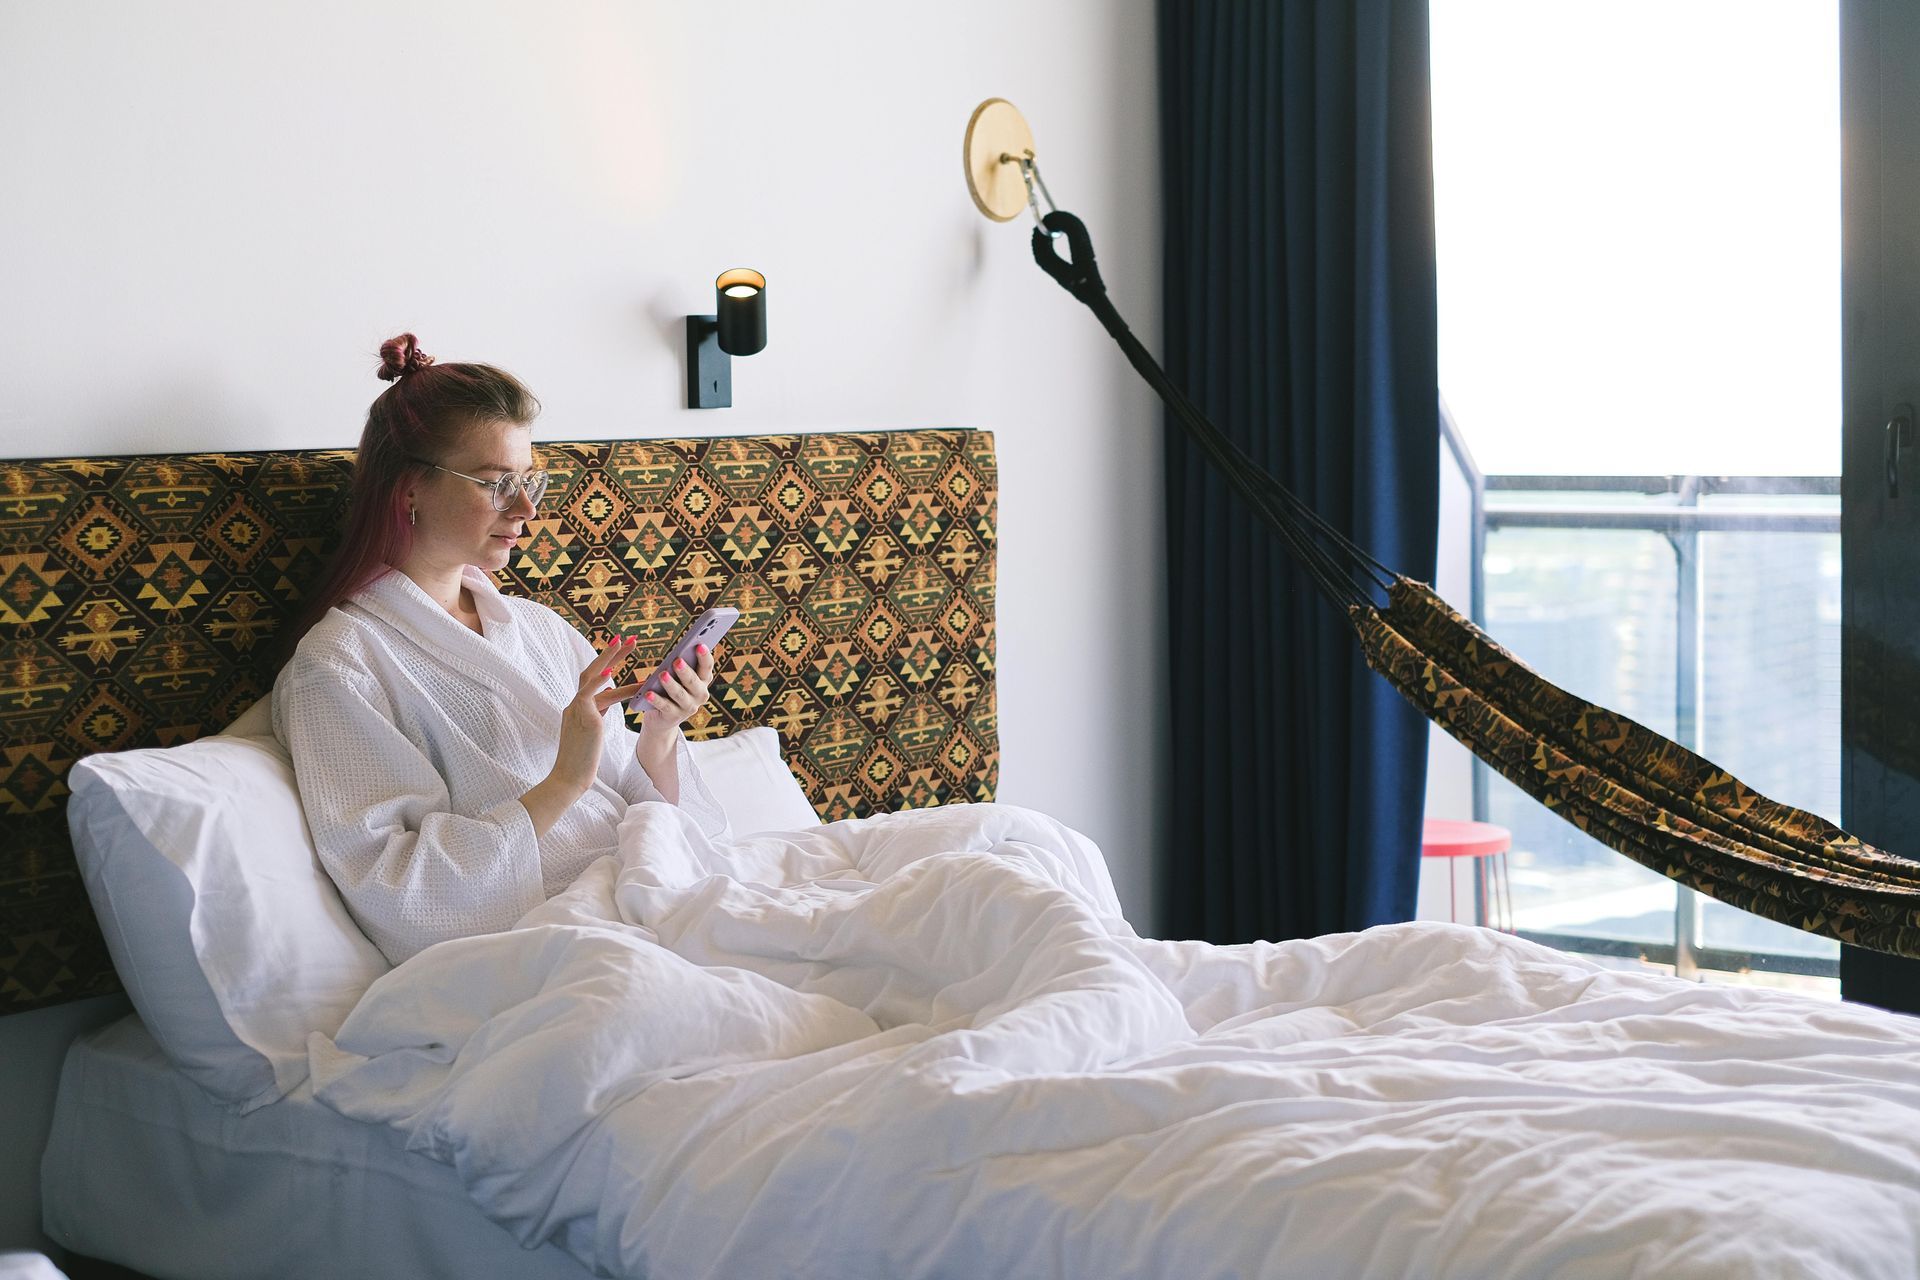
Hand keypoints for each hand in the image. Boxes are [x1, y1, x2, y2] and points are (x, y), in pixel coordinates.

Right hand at [523, 637, 642, 833]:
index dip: (606, 664)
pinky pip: (589, 694)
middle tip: (628, 638)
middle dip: (611, 654)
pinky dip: (599, 681)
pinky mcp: (582, 718)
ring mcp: (577, 709)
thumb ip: (596, 717)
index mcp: (578, 707)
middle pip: (592, 671)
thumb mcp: (591, 733)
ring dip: (610, 658)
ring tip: (627, 644)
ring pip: (592, 677)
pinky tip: (611, 671)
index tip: (620, 650)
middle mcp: (576, 704)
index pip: (593, 679)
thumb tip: (605, 707)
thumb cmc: (582, 761)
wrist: (569, 778)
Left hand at [638, 642, 715, 738]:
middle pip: (693, 682)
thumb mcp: (677, 676)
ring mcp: (688, 707)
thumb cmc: (670, 688)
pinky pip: (664, 707)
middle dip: (685, 671)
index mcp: (703, 681)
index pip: (707, 667)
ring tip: (662, 675)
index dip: (704, 656)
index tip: (700, 645)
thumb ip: (680, 665)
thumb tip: (676, 656)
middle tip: (677, 661)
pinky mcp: (674, 717)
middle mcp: (700, 695)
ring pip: (680, 694)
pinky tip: (648, 693)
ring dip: (671, 684)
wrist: (663, 718)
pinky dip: (656, 700)